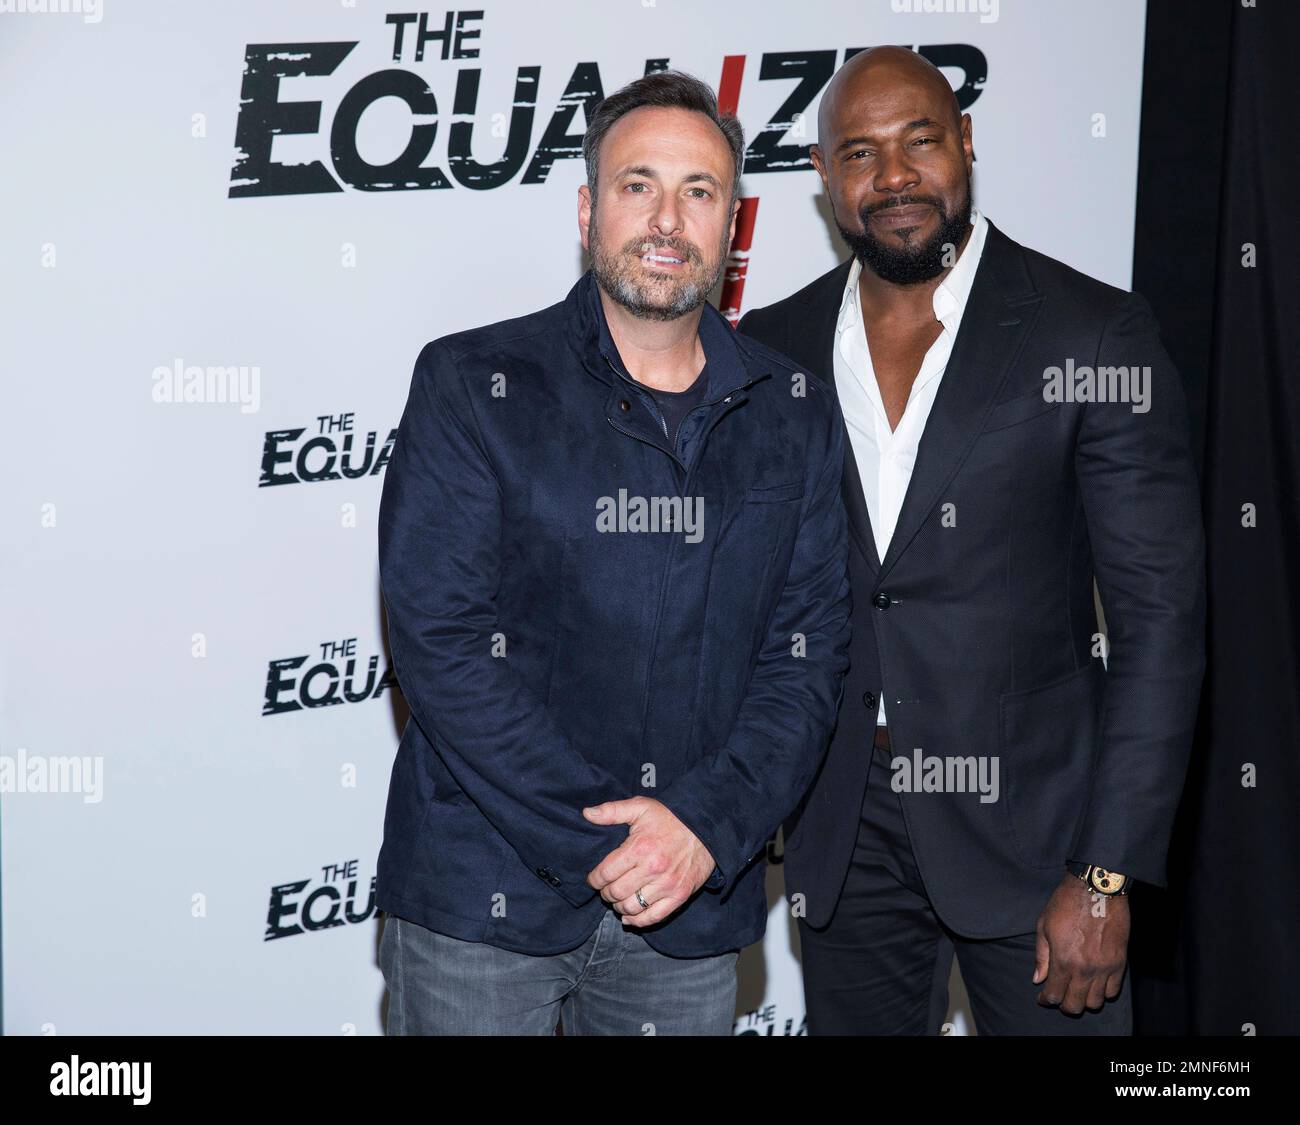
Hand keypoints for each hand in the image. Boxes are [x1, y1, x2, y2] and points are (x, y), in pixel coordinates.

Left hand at [583, 797, 715, 927]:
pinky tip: (629, 916)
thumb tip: (587, 814)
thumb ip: (612, 811)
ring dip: (618, 906)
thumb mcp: (641, 807)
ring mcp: (667, 885)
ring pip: (631, 907)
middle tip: (606, 888)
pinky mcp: (679, 896)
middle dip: (605, 893)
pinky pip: (653, 917)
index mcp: (639, 848)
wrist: (706, 829)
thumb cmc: (670, 818)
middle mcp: (652, 869)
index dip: (594, 879)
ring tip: (618, 899)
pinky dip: (637, 921)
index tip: (594, 879)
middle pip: (616, 892)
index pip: (606, 873)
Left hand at [1033, 874, 1129, 1013]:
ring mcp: (1104, 968)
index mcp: (1063, 960)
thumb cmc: (1066, 903)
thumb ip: (1042, 956)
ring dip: (1084, 999)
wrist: (1096, 889)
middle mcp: (1084, 969)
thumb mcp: (1044, 926)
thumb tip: (1038, 979)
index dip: (1046, 1000)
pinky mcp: (1120, 963)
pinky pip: (1113, 990)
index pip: (1054, 995)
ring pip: (1095, 1002)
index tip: (1043, 997)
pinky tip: (1095, 983)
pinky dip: (1103, 992)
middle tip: (1059, 995)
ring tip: (1077, 989)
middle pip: (1075, 1005)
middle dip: (1064, 1004)